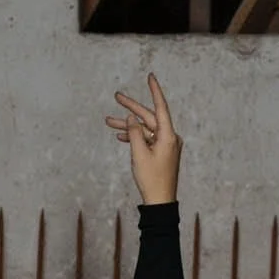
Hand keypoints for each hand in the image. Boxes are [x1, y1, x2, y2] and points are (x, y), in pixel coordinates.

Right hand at [107, 72, 181, 205]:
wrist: (160, 201)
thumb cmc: (151, 179)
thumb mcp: (139, 154)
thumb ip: (135, 134)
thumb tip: (132, 119)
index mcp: (168, 136)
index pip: (160, 107)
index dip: (155, 91)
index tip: (150, 77)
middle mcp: (170, 138)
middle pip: (149, 118)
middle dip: (131, 108)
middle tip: (116, 96)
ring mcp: (166, 145)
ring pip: (145, 129)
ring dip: (128, 125)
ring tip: (108, 121)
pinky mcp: (161, 153)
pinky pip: (147, 140)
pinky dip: (135, 137)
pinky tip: (120, 136)